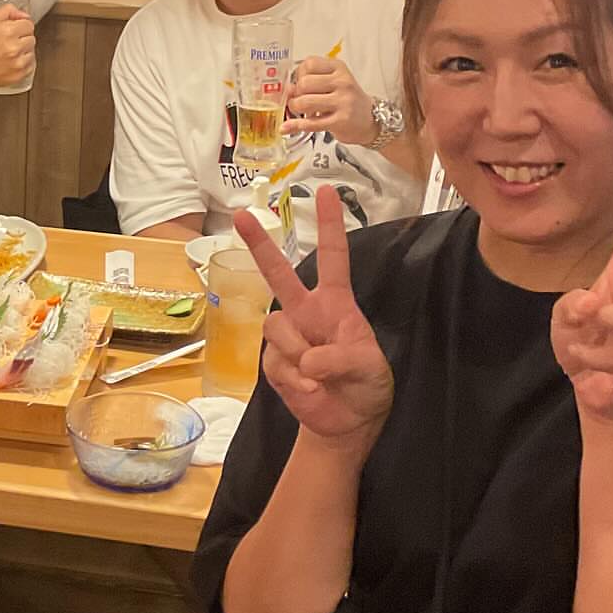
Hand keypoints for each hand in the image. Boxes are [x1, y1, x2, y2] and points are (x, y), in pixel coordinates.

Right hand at [0, 4, 34, 96]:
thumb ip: (8, 11)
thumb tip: (24, 15)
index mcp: (8, 31)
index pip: (29, 25)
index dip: (20, 26)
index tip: (13, 31)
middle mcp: (14, 47)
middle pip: (32, 38)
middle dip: (22, 39)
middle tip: (7, 43)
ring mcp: (18, 63)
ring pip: (32, 52)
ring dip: (23, 52)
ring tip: (8, 53)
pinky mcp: (18, 75)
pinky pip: (30, 66)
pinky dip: (23, 64)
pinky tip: (10, 62)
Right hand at [233, 184, 393, 444]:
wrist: (346, 422)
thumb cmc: (366, 385)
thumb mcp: (370, 368)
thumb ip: (342, 357)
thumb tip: (308, 359)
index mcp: (336, 303)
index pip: (334, 257)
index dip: (330, 225)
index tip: (326, 190)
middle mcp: (306, 312)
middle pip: (279, 273)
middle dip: (259, 244)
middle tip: (241, 214)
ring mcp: (287, 336)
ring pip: (277, 327)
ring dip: (300, 354)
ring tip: (320, 377)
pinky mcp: (273, 362)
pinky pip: (276, 362)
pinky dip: (295, 380)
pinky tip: (310, 389)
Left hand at [283, 57, 375, 145]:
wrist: (370, 120)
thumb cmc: (348, 100)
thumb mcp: (334, 82)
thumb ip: (312, 82)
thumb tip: (289, 90)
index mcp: (339, 68)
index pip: (309, 64)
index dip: (299, 75)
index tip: (300, 83)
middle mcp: (342, 82)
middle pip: (304, 83)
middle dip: (296, 94)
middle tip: (300, 100)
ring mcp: (343, 102)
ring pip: (305, 102)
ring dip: (296, 108)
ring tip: (301, 111)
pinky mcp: (341, 121)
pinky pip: (311, 123)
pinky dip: (295, 126)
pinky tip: (287, 127)